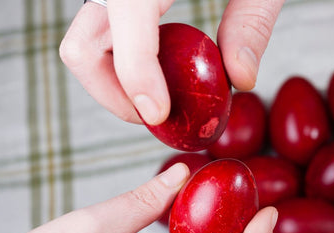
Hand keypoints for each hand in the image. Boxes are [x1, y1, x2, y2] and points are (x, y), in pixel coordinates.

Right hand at [59, 0, 284, 125]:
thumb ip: (251, 22)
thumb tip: (240, 79)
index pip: (125, 17)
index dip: (135, 74)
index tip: (159, 113)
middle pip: (81, 45)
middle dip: (115, 93)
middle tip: (157, 114)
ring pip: (85, 45)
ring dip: (116, 83)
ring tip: (161, 97)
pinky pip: (103, 35)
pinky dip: (124, 63)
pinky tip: (159, 69)